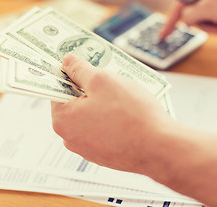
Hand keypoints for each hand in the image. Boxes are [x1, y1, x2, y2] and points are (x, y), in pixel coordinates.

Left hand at [51, 54, 173, 173]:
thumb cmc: (131, 114)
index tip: (83, 66)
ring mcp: (87, 149)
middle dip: (90, 90)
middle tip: (109, 81)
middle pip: (74, 104)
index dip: (71, 74)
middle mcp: (70, 138)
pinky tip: (127, 115)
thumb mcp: (103, 80)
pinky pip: (102, 130)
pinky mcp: (104, 155)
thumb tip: (68, 62)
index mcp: (63, 119)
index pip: (57, 89)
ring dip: (102, 105)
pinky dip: (111, 120)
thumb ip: (81, 69)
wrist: (159, 148)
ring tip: (122, 99)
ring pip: (90, 117)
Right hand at [160, 0, 216, 37]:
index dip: (170, 21)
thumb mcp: (206, 10)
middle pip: (193, 11)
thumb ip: (188, 16)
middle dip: (202, 22)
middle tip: (213, 26)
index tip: (163, 35)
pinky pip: (216, 16)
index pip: (179, 4)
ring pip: (205, 16)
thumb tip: (184, 20)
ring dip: (213, 23)